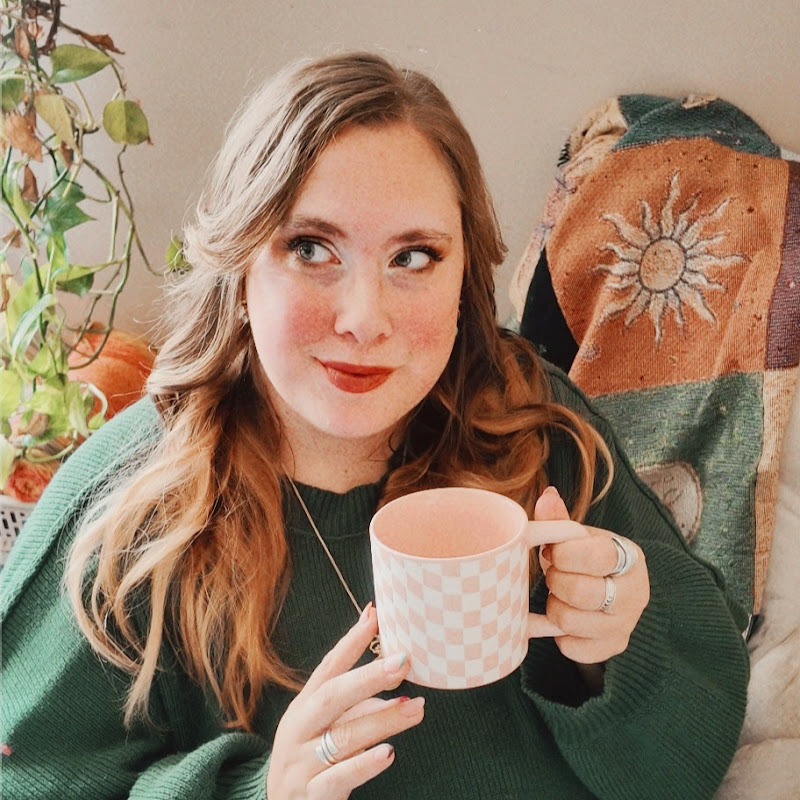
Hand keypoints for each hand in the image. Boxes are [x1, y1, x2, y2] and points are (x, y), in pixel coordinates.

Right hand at [266, 604, 424, 799]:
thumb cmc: (309, 758)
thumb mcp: (323, 726)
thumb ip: (353, 701)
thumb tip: (392, 674)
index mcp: (304, 706)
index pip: (328, 668)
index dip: (351, 642)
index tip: (375, 616)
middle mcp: (299, 729)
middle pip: (332, 696)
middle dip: (368, 677)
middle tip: (403, 662)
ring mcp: (302, 762)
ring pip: (343, 736)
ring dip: (382, 720)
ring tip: (415, 708)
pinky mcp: (311, 795)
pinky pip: (338, 778)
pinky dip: (364, 765)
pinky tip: (388, 754)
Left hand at [534, 486, 649, 664]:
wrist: (613, 593)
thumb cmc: (589, 560)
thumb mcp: (579, 537)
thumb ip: (560, 520)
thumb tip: (547, 497)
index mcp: (629, 557)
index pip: (596, 557)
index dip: (564, 555)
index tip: (554, 552)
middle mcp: (636, 593)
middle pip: (581, 592)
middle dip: (556, 581)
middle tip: (554, 575)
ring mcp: (626, 624)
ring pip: (570, 621)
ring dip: (555, 607)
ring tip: (560, 595)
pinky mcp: (612, 647)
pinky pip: (570, 647)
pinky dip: (558, 633)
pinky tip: (567, 615)